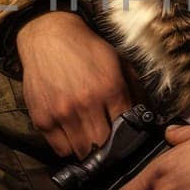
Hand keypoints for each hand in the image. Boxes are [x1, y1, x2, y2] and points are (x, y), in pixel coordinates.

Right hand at [16, 12, 134, 160]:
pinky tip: (71, 134)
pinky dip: (67, 146)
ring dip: (88, 150)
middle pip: (103, 146)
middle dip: (108, 147)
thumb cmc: (86, 50)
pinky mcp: (42, 118)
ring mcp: (62, 113)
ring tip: (89, 139)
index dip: (128, 137)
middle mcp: (86, 103)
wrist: (49, 37)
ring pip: (82, 152)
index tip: (125, 138)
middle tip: (107, 143)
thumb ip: (135, 91)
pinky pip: (60, 149)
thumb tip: (147, 118)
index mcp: (110, 89)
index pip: (126, 130)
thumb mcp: (118, 62)